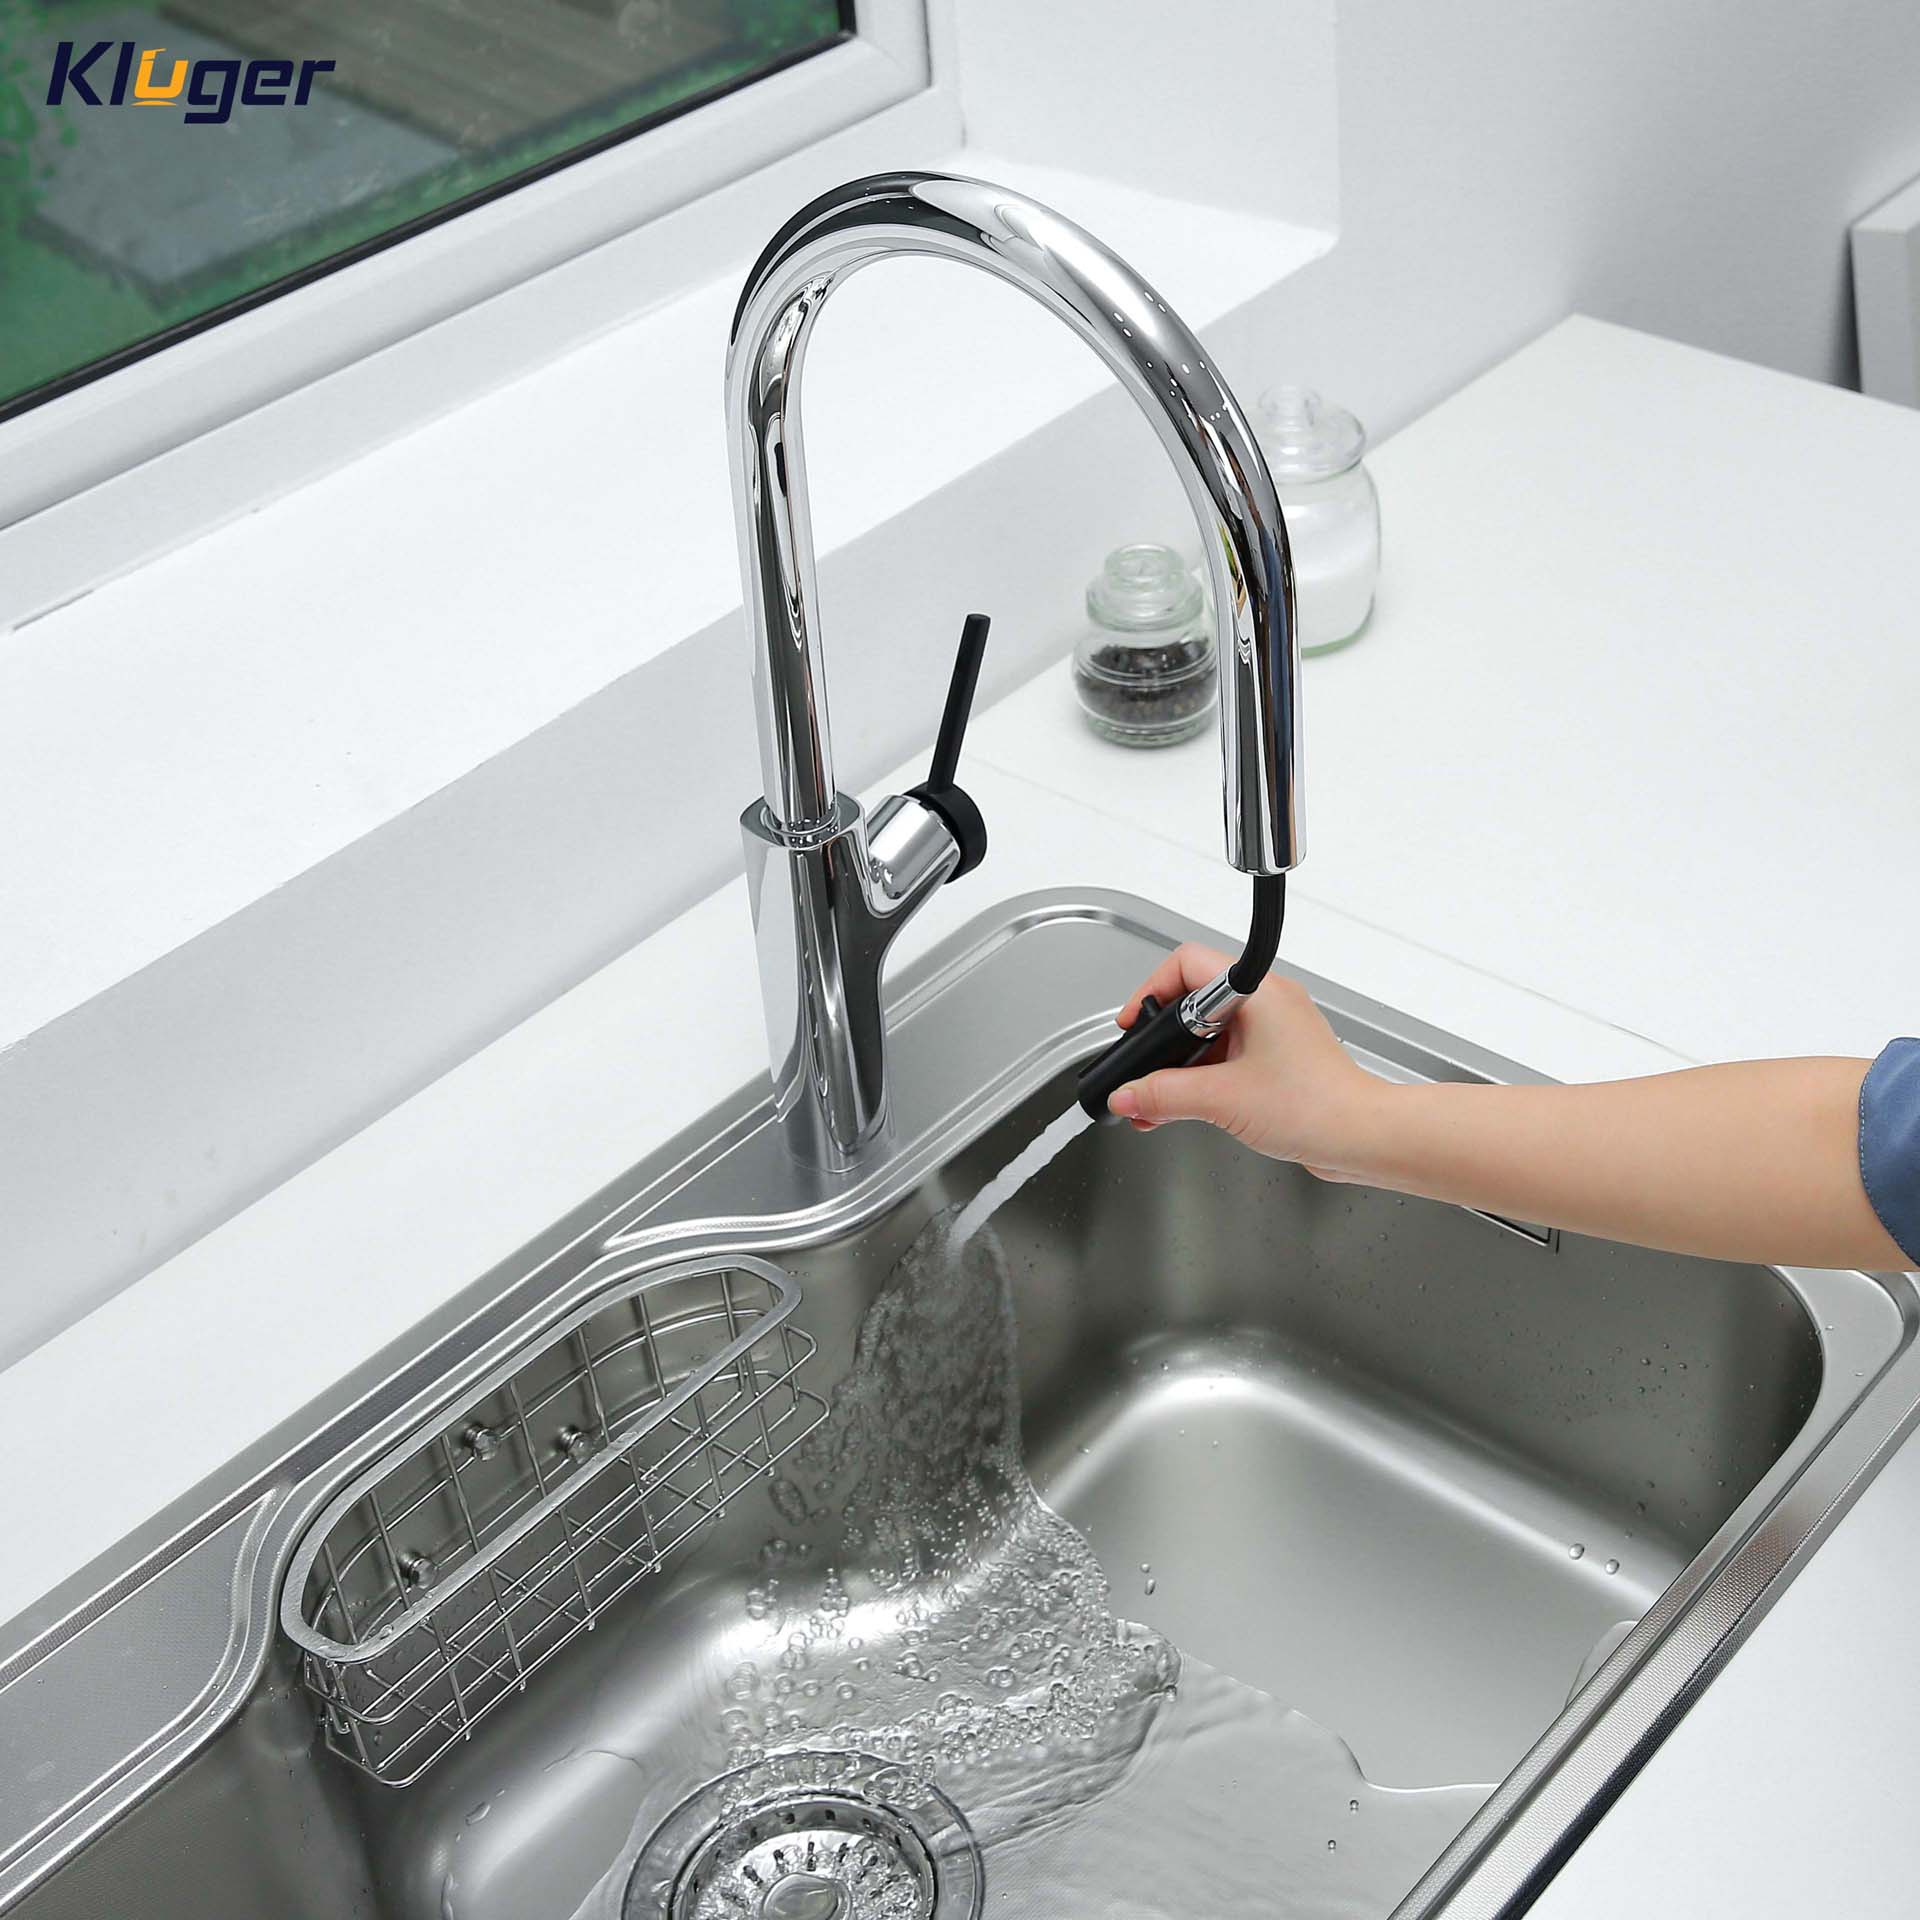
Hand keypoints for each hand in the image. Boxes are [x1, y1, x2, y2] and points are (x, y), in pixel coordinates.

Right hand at [1108, 944, 1388, 1178]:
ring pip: (1209, 1034)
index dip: (1152, 989)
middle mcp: (1269, 1003)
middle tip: (1145, 1064)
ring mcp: (1275, 1031)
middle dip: (1162, 1038)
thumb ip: (1164, 1095)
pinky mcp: (1278, 1060)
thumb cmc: (1318, 1106)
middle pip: (1194, 1001)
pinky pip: (1228, 1057)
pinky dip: (1201, 1078)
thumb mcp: (1222, 1099)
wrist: (1362, 1137)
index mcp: (1258, 992)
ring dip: (1179, 1066)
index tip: (1134, 1024)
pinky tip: (1180, 1108)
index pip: (1187, 963)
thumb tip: (1127, 1094)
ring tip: (1157, 1099)